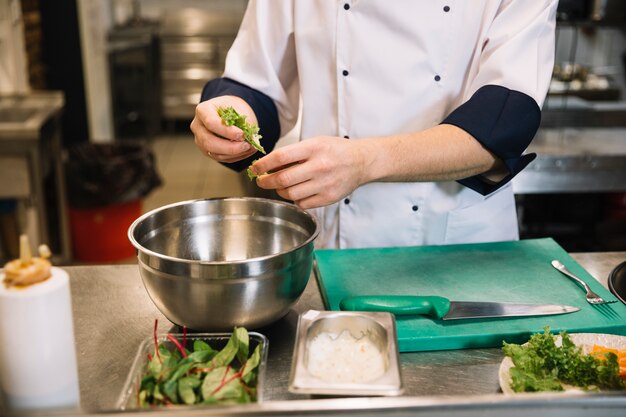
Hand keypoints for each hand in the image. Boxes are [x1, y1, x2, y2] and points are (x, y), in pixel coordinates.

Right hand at [190, 96, 255, 162]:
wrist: (231, 113)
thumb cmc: (234, 108)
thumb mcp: (239, 108)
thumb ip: (243, 122)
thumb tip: (250, 138)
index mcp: (203, 110)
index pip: (211, 123)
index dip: (227, 131)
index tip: (242, 134)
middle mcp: (198, 127)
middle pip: (209, 142)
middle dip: (230, 147)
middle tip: (246, 145)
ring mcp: (201, 141)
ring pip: (215, 153)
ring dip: (235, 154)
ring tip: (250, 148)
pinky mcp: (208, 151)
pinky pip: (221, 158)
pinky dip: (236, 157)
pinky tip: (246, 151)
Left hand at [252, 136, 368, 208]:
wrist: (361, 161)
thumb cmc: (335, 150)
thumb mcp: (315, 142)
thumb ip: (294, 153)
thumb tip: (268, 165)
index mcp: (314, 148)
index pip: (280, 157)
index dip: (263, 165)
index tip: (255, 168)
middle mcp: (319, 166)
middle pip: (283, 179)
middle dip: (266, 182)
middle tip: (261, 181)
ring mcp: (325, 183)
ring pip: (290, 194)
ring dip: (279, 191)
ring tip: (280, 186)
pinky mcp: (329, 197)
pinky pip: (302, 203)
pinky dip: (295, 199)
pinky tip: (297, 192)